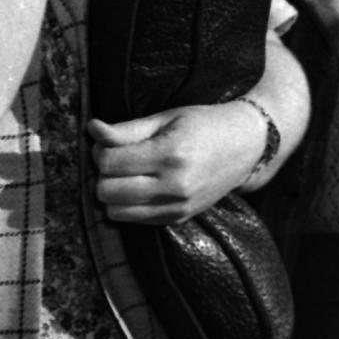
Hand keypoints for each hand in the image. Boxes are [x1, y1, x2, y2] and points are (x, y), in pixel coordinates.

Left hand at [88, 105, 268, 223]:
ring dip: (112, 193)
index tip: (108, 142)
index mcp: (170, 155)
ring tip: (127, 174)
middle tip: (117, 159)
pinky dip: (128, 205)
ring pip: (115, 211)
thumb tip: (92, 129)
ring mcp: (179, 206)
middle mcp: (175, 185)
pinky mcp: (179, 217)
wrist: (247, 145)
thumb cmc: (203, 125)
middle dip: (103, 174)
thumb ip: (125, 130)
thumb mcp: (164, 119)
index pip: (108, 163)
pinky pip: (134, 219)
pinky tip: (141, 186)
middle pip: (106, 191)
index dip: (99, 151)